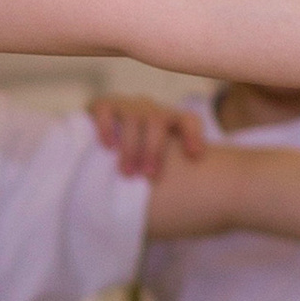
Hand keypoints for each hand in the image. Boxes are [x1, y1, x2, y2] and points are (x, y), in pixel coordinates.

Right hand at [89, 94, 209, 180]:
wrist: (104, 136)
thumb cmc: (140, 156)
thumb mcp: (162, 158)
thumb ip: (176, 168)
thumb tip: (195, 195)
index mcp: (169, 119)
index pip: (188, 119)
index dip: (193, 134)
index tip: (195, 156)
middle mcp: (150, 109)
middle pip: (157, 121)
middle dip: (154, 149)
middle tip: (150, 176)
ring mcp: (128, 105)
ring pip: (133, 118)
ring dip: (132, 147)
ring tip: (128, 173)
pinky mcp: (105, 105)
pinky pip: (106, 110)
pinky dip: (107, 127)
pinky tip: (108, 147)